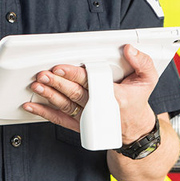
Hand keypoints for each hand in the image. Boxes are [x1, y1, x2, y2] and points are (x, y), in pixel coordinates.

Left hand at [21, 44, 158, 140]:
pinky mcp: (80, 126)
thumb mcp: (148, 80)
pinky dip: (45, 113)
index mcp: (115, 96)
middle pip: (74, 93)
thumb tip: (128, 49)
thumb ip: (142, 62)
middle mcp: (98, 108)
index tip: (59, 68)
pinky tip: (32, 106)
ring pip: (65, 106)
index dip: (74, 74)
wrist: (135, 131)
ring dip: (49, 96)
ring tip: (36, 86)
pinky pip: (60, 119)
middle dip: (57, 83)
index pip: (91, 82)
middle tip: (43, 74)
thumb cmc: (138, 101)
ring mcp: (87, 119)